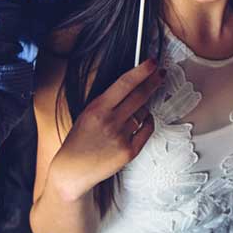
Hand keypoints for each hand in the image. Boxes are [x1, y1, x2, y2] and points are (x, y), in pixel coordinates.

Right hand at [50, 59, 163, 200]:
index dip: (141, 71)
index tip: (151, 62)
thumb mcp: (87, 113)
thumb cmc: (79, 140)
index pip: (125, 83)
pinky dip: (147, 122)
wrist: (72, 170)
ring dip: (143, 107)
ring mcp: (121, 137)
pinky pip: (147, 129)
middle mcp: (111, 121)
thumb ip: (107, 100)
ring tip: (132, 111)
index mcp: (97, 108)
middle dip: (153, 81)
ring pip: (144, 112)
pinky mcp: (129, 152)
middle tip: (160, 73)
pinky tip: (141, 121)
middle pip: (140, 95)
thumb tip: (131, 86)